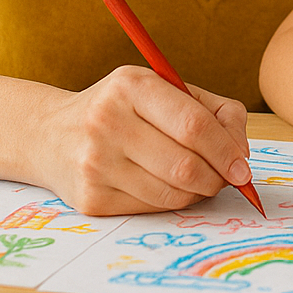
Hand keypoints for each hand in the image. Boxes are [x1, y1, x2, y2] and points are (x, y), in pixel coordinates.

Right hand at [33, 65, 251, 215]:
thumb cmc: (123, 110)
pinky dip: (172, 201)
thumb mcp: (163, 90)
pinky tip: (168, 186)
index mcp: (132, 85)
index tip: (243, 166)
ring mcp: (96, 162)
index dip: (226, 150)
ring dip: (198, 191)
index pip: (194, 125)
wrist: (50, 135)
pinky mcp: (91, 198)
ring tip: (198, 179)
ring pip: (172, 191)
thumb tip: (241, 154)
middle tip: (226, 178)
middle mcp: (108, 121)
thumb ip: (213, 111)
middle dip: (217, 177)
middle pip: (186, 164)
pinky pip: (152, 207)